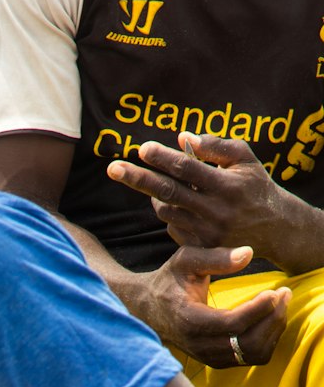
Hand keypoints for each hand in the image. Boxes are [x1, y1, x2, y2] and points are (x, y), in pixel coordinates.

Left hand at [108, 133, 285, 255]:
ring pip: (165, 210)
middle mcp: (214, 211)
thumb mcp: (244, 159)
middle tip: (112, 168)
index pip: (186, 169)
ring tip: (155, 182)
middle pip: (167, 192)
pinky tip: (180, 204)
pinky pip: (172, 225)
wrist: (274, 228)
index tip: (142, 148)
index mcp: (226, 185)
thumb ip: (215, 147)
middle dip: (137, 179)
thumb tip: (182, 139)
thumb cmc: (255, 184)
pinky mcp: (199, 246)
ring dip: (155, 194)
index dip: (163, 158)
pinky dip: (169, 211)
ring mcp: (205, 232)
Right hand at [128, 243, 289, 367]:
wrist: (148, 309)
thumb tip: (248, 253)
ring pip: (254, 353)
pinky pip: (251, 357)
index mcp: (190, 320)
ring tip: (279, 305)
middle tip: (284, 293)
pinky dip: (266, 339)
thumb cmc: (169, 280)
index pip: (234, 323)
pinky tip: (268, 318)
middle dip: (273, 318)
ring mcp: (208, 356)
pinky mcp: (216, 361)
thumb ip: (216, 257)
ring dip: (272, 330)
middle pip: (249, 341)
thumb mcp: (186, 260)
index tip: (274, 291)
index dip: (259, 309)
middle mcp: (199, 344)